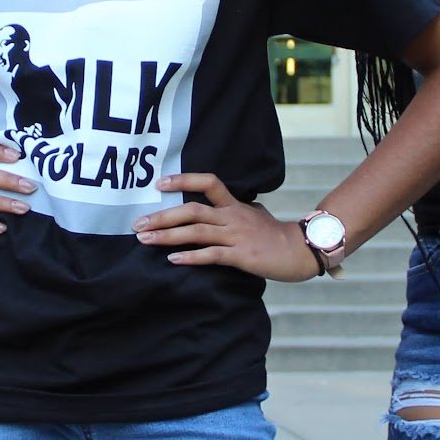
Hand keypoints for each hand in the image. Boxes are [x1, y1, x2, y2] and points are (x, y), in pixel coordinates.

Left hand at [133, 172, 324, 280]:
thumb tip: (222, 209)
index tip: (159, 183)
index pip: (208, 182)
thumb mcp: (255, 215)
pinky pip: (211, 255)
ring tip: (145, 240)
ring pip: (196, 231)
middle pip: (192, 209)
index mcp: (235, 205)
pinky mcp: (241, 255)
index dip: (183, 179)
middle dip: (162, 216)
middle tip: (138, 224)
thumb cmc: (276, 236)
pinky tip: (173, 260)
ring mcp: (236, 235)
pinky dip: (190, 257)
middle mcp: (232, 216)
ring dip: (167, 236)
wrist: (301, 251)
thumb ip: (237, 210)